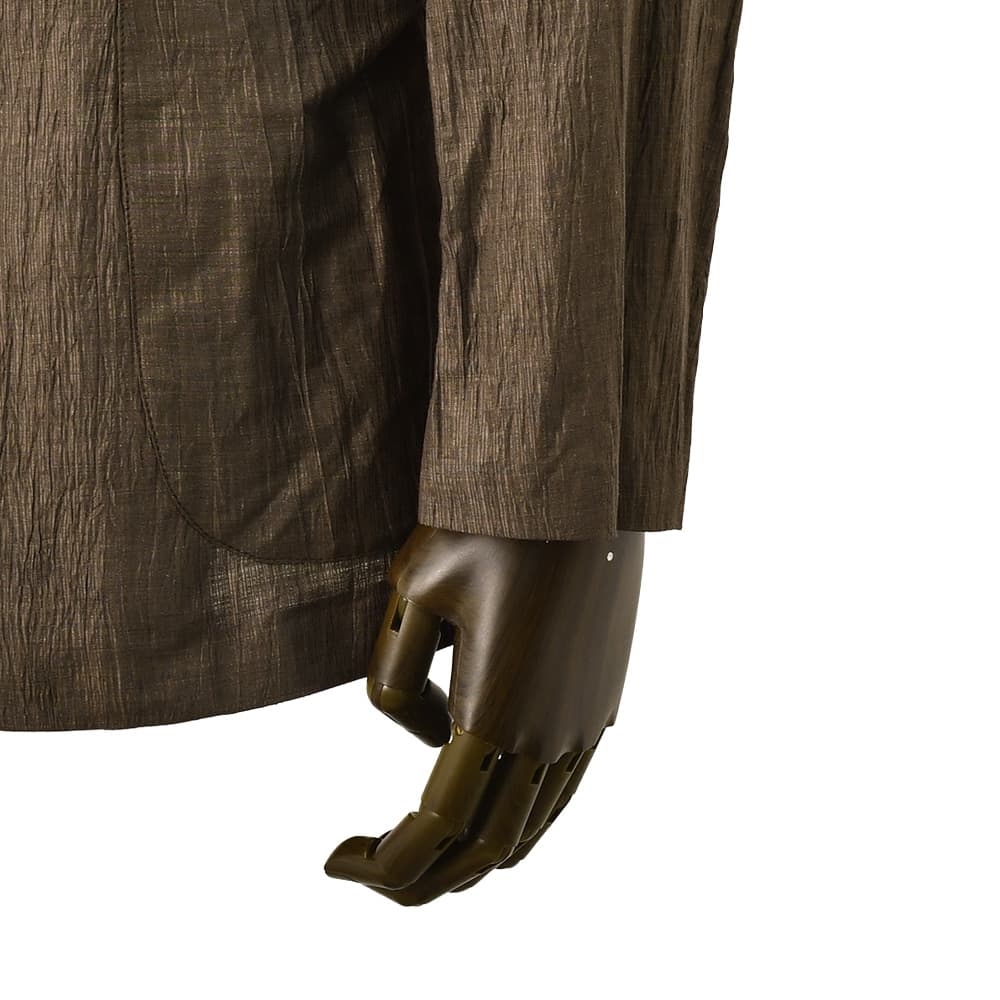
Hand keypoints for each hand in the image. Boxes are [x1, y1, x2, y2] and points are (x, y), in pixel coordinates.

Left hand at [323, 524, 643, 904]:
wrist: (579, 486)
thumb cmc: (485, 527)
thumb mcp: (410, 591)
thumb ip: (395, 684)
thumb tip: (425, 736)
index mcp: (495, 715)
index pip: (434, 829)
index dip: (382, 863)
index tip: (335, 861)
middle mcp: (549, 736)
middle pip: (486, 849)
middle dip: (423, 879)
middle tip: (373, 870)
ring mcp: (584, 724)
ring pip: (530, 829)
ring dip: (472, 854)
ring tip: (421, 843)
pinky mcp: (601, 703)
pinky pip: (559, 791)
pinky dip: (516, 819)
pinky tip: (482, 794)